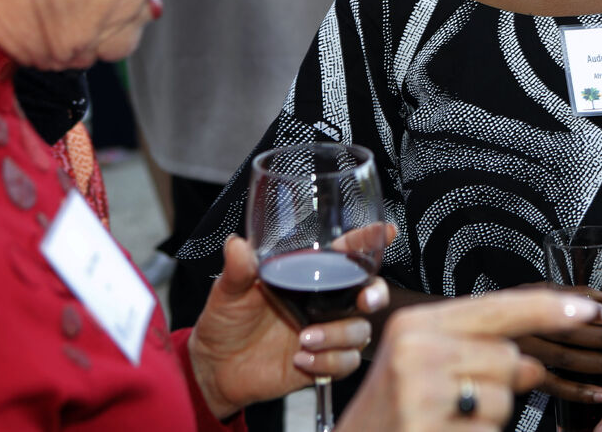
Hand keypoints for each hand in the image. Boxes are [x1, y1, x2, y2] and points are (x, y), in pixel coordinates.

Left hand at [187, 234, 391, 418]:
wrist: (216, 369)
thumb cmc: (226, 323)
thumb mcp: (228, 292)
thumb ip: (238, 270)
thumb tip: (237, 245)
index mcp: (307, 276)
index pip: (346, 254)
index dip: (369, 240)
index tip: (385, 232)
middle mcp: (324, 302)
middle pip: (370, 292)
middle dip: (377, 294)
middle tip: (365, 299)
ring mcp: (327, 332)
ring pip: (360, 330)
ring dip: (338, 335)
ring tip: (304, 339)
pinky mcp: (323, 362)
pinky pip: (346, 362)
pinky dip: (327, 361)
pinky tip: (302, 359)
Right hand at [338, 288, 601, 431]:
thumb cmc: (390, 409)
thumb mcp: (423, 363)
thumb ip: (479, 350)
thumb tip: (533, 365)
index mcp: (416, 324)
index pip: (497, 307)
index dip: (548, 309)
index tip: (585, 311)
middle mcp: (416, 352)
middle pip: (509, 357)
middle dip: (500, 383)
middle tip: (456, 397)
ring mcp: (422, 395)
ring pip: (504, 399)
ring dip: (489, 417)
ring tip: (446, 418)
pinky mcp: (430, 430)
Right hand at [515, 290, 601, 404]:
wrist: (477, 335)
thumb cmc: (508, 311)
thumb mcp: (531, 291)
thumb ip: (570, 293)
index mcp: (521, 301)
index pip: (556, 304)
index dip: (584, 310)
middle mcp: (520, 328)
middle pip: (565, 334)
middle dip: (601, 338)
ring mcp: (520, 354)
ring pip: (563, 360)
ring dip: (598, 364)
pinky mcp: (522, 379)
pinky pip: (554, 387)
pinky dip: (579, 391)